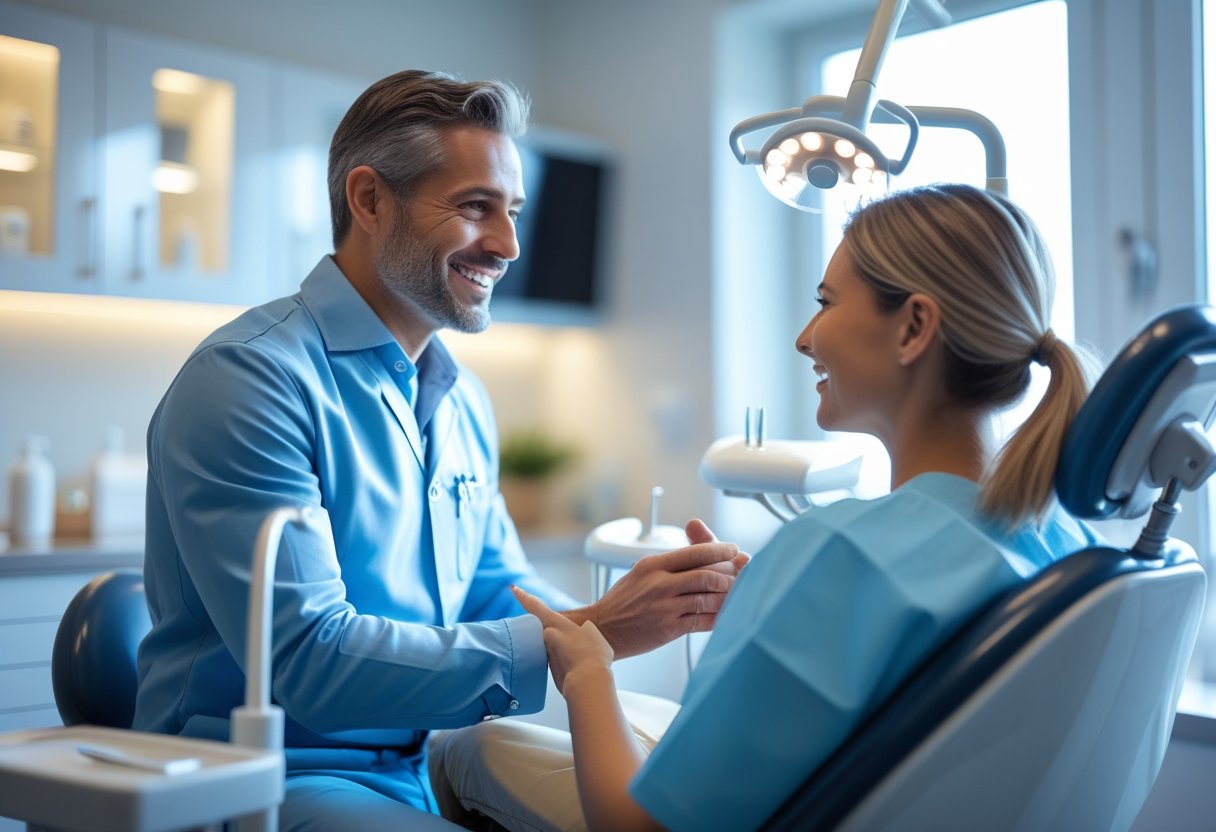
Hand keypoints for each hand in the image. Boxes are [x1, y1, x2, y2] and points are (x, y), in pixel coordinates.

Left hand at [513, 585, 613, 694]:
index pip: (535, 606)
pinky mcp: (553, 672)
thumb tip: (578, 639)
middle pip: (550, 632)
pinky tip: (585, 669)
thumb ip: (583, 630)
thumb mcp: (592, 632)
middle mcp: (547, 638)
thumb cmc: (592, 654)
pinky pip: (564, 664)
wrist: (588, 682)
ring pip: (559, 649)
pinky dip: (573, 665)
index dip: (523, 596)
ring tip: (588, 659)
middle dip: (562, 636)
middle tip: (579, 643)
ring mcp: (548, 656)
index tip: (513, 589)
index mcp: (554, 623)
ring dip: (571, 653)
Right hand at [564, 519, 748, 658]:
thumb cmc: (622, 601)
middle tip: (743, 571)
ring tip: (739, 591)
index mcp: (653, 565)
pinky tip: (728, 613)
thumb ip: (669, 562)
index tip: (734, 550)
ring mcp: (666, 606)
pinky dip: (719, 616)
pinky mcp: (670, 628)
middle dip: (730, 572)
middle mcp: (660, 583)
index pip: (694, 553)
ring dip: (728, 594)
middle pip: (706, 574)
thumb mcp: (641, 571)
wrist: (602, 629)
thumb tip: (699, 553)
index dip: (719, 551)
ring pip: (709, 597)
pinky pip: (703, 620)